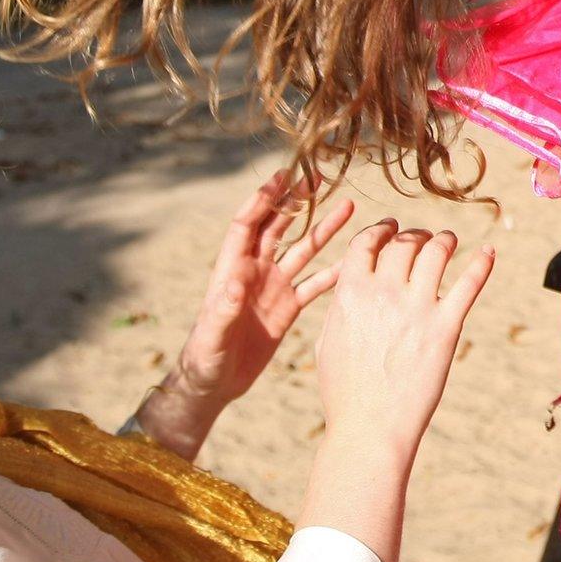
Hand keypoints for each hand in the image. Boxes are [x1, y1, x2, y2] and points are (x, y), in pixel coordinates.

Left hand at [136, 171, 354, 459]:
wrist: (214, 384)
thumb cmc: (205, 357)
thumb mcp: (212, 334)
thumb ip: (224, 308)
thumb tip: (236, 280)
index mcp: (232, 269)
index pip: (247, 225)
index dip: (263, 200)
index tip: (282, 177)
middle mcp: (254, 272)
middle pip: (278, 227)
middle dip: (296, 202)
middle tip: (318, 178)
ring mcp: (273, 287)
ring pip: (302, 250)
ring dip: (323, 229)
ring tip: (347, 206)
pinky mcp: (288, 307)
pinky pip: (314, 283)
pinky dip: (334, 271)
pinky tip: (356, 258)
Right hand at [297, 224, 493, 561]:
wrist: (371, 428)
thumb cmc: (345, 393)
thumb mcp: (328, 342)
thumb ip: (341, 307)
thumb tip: (350, 287)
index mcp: (350, 293)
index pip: (366, 242)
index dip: (381, 229)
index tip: (391, 227)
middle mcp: (384, 292)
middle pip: (404, 243)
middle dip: (413, 235)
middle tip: (421, 238)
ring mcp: (418, 308)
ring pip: (436, 252)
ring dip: (443, 240)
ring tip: (448, 241)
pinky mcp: (447, 327)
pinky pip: (469, 284)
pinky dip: (481, 263)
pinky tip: (488, 253)